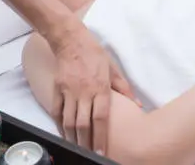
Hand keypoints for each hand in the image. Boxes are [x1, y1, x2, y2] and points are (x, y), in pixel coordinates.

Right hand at [51, 21, 136, 153]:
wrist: (71, 40)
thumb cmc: (95, 54)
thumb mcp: (113, 68)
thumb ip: (124, 88)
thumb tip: (137, 104)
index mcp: (100, 87)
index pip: (101, 117)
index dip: (101, 136)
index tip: (101, 151)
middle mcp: (84, 92)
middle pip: (83, 123)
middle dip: (86, 142)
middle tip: (89, 154)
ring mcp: (69, 91)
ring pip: (68, 121)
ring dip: (72, 137)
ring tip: (76, 148)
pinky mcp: (57, 89)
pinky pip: (57, 111)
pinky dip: (59, 125)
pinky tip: (64, 134)